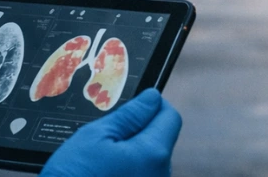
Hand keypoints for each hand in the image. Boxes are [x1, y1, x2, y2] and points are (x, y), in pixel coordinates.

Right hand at [40, 89, 182, 176]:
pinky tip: (106, 174)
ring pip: (151, 160)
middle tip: (109, 135)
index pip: (170, 117)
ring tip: (103, 159)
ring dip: (133, 153)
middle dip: (140, 131)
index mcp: (153, 155)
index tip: (135, 104)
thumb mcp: (96, 137)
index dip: (153, 105)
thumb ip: (129, 115)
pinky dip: (129, 171)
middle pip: (161, 140)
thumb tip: (152, 97)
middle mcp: (161, 175)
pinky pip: (143, 176)